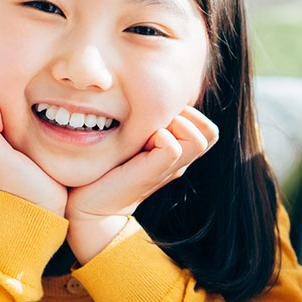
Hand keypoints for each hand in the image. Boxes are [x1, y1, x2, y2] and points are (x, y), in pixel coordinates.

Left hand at [65, 105, 218, 225]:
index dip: (186, 113)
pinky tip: (140, 143)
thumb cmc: (107, 168)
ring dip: (173, 126)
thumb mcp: (132, 141)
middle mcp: (179, 162)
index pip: (206, 126)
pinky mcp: (152, 174)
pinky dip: (159, 137)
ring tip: (146, 135)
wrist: (92, 204)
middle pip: (209, 131)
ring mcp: (168, 169)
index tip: (155, 118)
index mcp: (178, 153)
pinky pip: (173, 146)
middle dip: (184, 117)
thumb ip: (147, 125)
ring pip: (198, 138)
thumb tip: (152, 98)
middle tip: (153, 125)